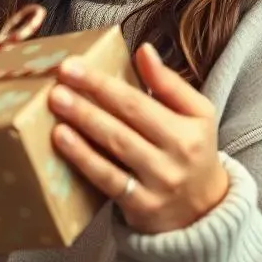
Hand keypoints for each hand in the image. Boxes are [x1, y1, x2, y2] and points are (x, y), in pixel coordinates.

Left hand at [48, 44, 228, 234]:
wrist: (203, 210)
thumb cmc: (193, 150)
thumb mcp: (197, 114)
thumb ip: (170, 83)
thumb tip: (144, 50)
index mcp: (189, 129)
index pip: (140, 101)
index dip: (104, 83)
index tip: (72, 65)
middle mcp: (175, 157)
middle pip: (126, 122)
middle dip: (89, 98)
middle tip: (58, 80)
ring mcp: (158, 184)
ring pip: (116, 148)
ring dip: (84, 124)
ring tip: (58, 104)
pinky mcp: (141, 207)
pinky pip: (108, 180)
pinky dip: (84, 159)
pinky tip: (62, 140)